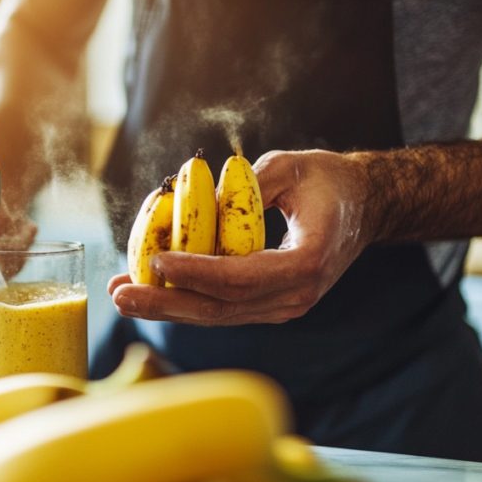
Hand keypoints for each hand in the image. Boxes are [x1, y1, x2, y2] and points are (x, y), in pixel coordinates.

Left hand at [109, 150, 371, 325]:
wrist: (363, 207)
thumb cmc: (328, 181)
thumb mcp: (292, 168)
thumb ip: (250, 182)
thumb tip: (202, 195)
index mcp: (306, 263)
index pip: (241, 277)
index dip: (196, 271)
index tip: (156, 259)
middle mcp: (295, 296)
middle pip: (219, 307)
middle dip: (164, 301)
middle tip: (119, 293)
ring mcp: (282, 307)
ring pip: (215, 314)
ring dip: (164, 305)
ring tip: (120, 294)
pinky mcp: (268, 306)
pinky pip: (220, 307)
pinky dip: (182, 299)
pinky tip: (147, 289)